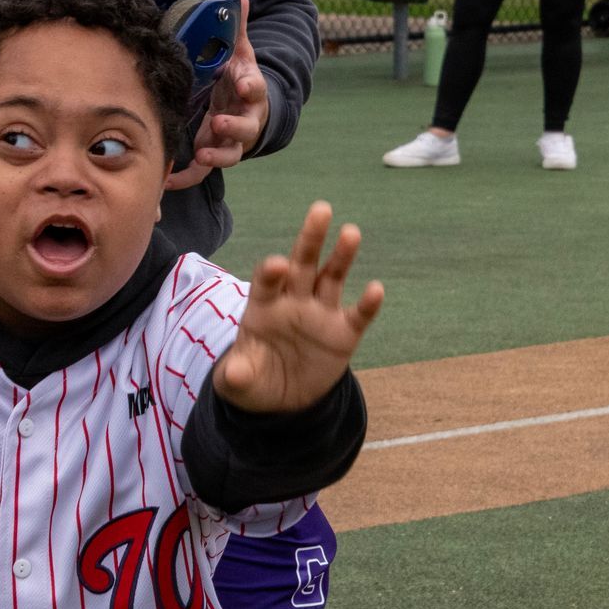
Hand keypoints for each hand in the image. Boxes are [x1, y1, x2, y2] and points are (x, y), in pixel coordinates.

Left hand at [166, 0, 268, 191]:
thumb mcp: (241, 53)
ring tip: (200, 153)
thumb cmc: (241, 78)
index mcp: (251, 92)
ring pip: (230, 154)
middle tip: (219, 122)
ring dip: (217, 155)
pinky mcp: (215, 154)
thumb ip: (237, 28)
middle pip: (246, 128)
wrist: (248, 109)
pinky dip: (186, 178)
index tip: (245, 84)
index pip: (256, 88)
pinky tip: (166, 181)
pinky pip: (202, 172)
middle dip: (234, 127)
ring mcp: (231, 141)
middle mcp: (245, 120)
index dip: (252, 86)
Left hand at [214, 201, 383, 414]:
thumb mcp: (240, 382)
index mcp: (264, 306)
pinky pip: (358, 315)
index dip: (271, 272)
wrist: (282, 398)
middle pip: (302, 264)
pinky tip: (376, 289)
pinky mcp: (343, 333)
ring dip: (342, 256)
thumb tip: (232, 374)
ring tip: (351, 232)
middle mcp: (293, 302)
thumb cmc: (255, 379)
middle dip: (310, 238)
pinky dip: (367, 304)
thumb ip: (237, 375)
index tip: (278, 265)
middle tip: (320, 209)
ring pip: (332, 278)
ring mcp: (320, 314)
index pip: (266, 281)